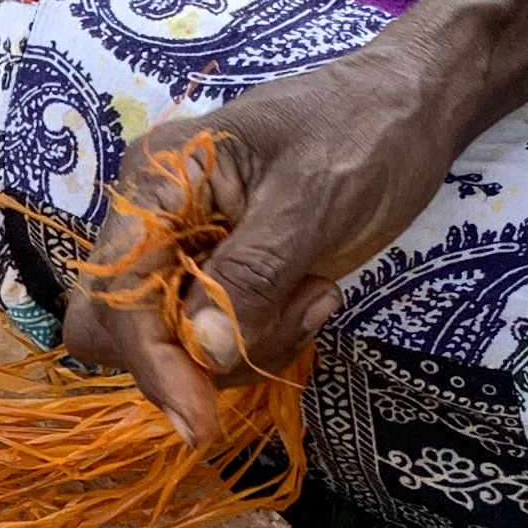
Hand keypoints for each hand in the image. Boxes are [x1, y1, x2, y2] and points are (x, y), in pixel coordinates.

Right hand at [57, 43, 465, 443]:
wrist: (408, 107)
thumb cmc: (364, 130)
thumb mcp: (315, 198)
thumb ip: (254, 273)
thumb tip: (201, 350)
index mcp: (156, 183)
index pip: (119, 297)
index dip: (154, 362)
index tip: (200, 420)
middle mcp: (150, 221)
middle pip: (122, 332)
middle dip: (194, 356)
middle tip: (283, 322)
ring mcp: (180, 251)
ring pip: (171, 347)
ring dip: (244, 345)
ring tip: (314, 294)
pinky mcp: (216, 277)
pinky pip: (213, 341)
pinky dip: (261, 338)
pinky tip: (313, 293)